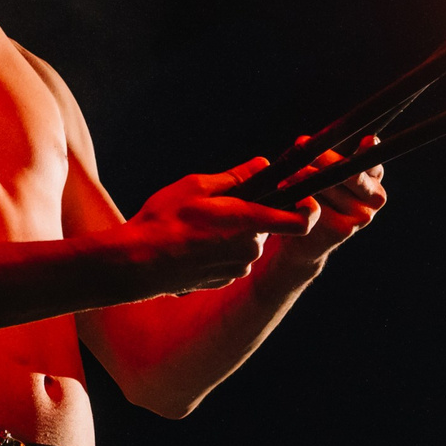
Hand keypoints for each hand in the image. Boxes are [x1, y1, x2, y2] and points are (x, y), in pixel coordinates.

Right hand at [110, 161, 315, 293]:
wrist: (137, 264)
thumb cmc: (164, 221)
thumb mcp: (197, 186)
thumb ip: (236, 176)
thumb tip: (262, 165)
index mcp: (248, 221)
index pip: (301, 220)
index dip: (307, 207)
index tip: (300, 195)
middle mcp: (250, 248)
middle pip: (266, 225)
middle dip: (249, 213)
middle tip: (217, 205)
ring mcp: (238, 267)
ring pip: (248, 242)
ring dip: (233, 232)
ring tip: (199, 226)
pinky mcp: (225, 280)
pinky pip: (233, 258)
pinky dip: (221, 250)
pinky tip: (194, 245)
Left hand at [268, 136, 386, 266]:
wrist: (305, 241)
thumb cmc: (316, 198)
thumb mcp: (326, 174)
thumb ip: (327, 158)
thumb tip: (304, 142)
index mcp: (374, 178)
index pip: (372, 158)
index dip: (366, 148)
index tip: (364, 140)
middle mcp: (376, 197)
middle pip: (349, 170)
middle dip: (322, 158)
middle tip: (299, 149)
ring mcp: (363, 216)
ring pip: (330, 185)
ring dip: (305, 177)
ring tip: (285, 177)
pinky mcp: (344, 230)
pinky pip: (319, 206)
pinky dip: (303, 199)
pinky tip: (292, 199)